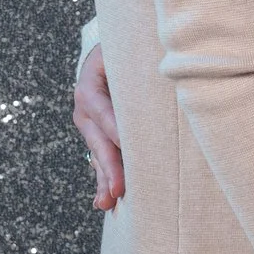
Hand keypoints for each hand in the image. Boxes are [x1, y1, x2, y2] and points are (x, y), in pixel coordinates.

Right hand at [72, 43, 124, 209]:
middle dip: (110, 166)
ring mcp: (88, 125)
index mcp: (89, 87)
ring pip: (98, 154)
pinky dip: (104, 179)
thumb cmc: (122, 52)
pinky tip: (105, 200)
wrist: (107, 55)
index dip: (115, 130)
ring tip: (108, 201)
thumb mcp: (123, 52)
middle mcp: (85, 109)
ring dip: (104, 179)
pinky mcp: (97, 136)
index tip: (129, 148)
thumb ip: (136, 66)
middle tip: (119, 189)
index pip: (102, 111)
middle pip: (99, 140)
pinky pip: (100, 158)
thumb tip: (168, 74)